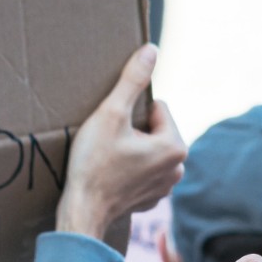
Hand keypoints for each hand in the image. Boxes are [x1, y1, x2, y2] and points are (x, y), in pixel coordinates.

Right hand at [56, 45, 186, 239]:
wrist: (82, 211)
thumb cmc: (94, 163)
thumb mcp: (111, 114)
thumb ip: (132, 81)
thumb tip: (151, 50)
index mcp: (175, 146)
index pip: (156, 108)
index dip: (130, 114)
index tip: (115, 130)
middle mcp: (178, 168)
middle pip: (154, 129)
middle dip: (133, 131)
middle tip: (110, 145)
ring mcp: (166, 186)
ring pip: (148, 148)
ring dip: (131, 148)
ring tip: (110, 159)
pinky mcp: (152, 198)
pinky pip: (142, 169)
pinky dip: (129, 168)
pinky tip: (111, 175)